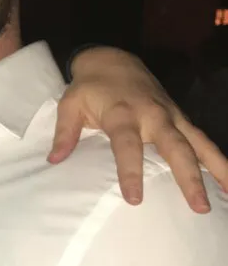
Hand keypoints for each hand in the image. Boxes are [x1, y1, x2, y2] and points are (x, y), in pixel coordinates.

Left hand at [49, 47, 227, 212]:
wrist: (112, 59)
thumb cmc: (89, 87)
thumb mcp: (69, 104)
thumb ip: (64, 132)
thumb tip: (54, 160)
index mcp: (122, 113)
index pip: (127, 146)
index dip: (131, 171)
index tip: (135, 199)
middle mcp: (153, 114)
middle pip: (175, 147)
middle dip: (189, 177)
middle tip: (198, 206)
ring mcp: (171, 115)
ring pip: (199, 143)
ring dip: (216, 168)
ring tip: (227, 196)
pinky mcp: (181, 117)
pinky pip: (203, 139)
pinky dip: (217, 158)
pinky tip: (227, 182)